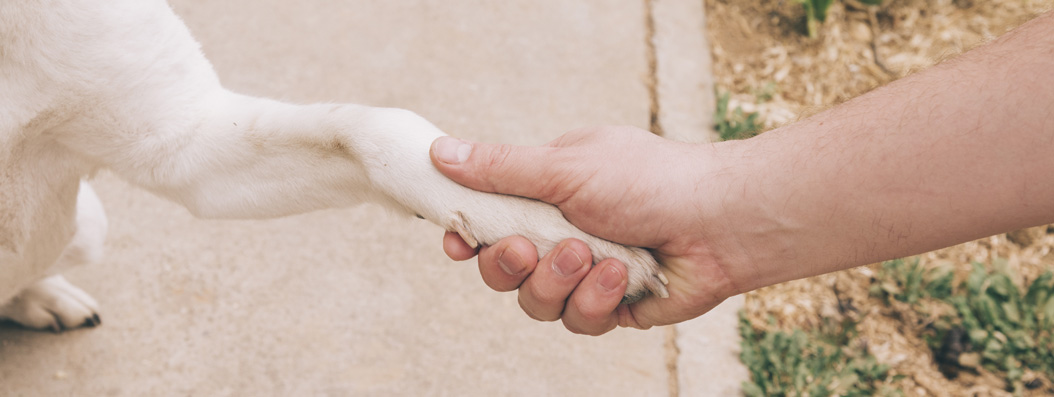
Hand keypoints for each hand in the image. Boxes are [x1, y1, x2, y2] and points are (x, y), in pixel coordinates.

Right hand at [430, 126, 743, 334]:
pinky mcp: (613, 307)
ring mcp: (587, 273)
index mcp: (548, 194)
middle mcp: (563, 234)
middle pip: (503, 270)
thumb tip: (440, 151)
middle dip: (511, 265)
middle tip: (528, 248)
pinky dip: (596, 300)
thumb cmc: (649, 180)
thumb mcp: (565, 167)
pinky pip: (579, 320)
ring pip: (536, 303)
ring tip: (591, 256)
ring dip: (559, 282)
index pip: (489, 220)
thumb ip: (500, 168)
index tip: (458, 241)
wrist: (720, 221)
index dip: (468, 236)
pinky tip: (621, 276)